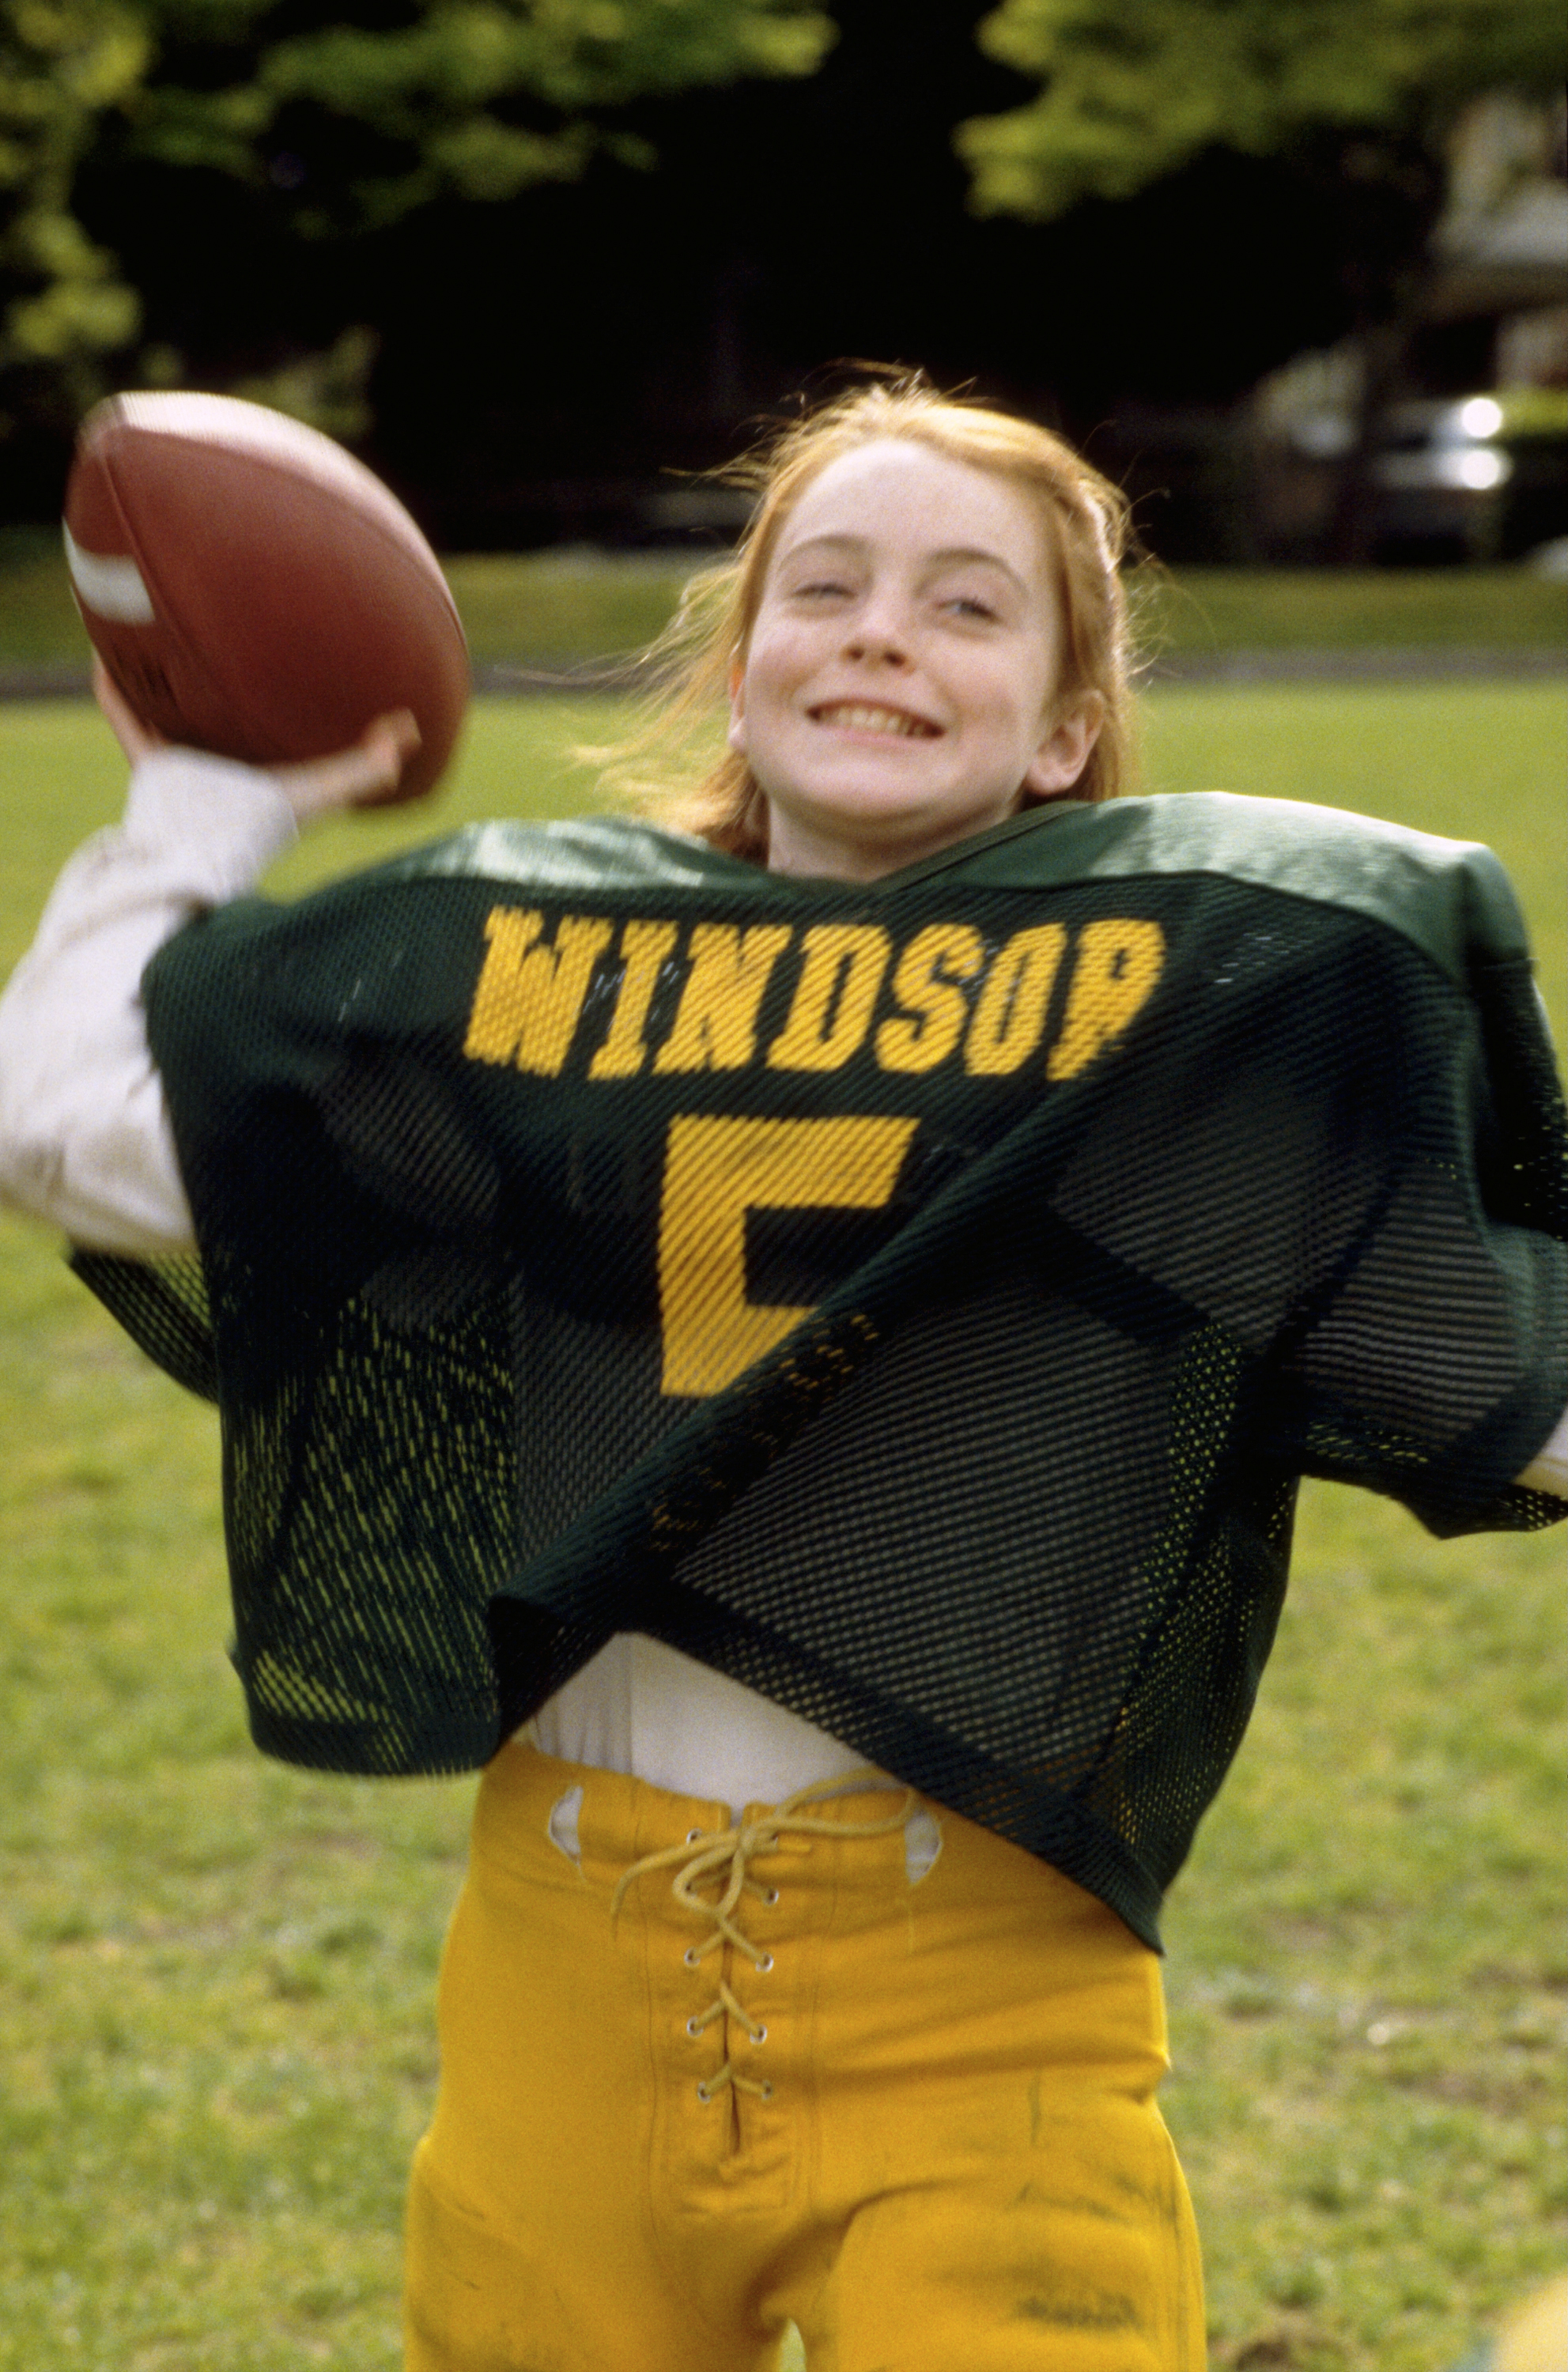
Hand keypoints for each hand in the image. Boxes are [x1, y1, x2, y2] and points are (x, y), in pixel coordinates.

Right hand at [92, 657, 421, 822]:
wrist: (205, 851)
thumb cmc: (266, 826)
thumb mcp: (323, 788)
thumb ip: (367, 766)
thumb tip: (409, 731)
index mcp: (267, 778)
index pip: (278, 741)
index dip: (288, 715)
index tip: (296, 675)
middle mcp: (226, 775)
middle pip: (222, 730)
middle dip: (218, 699)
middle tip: (218, 648)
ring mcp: (186, 774)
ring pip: (174, 725)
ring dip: (165, 693)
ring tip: (155, 647)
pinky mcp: (151, 771)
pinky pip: (131, 724)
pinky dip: (119, 697)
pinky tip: (107, 661)